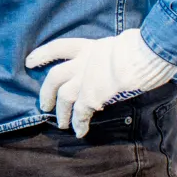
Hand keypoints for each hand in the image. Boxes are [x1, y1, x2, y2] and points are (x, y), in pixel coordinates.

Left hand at [25, 29, 176, 137]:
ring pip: (63, 97)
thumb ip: (110, 55)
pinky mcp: (92, 95)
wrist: (146, 54)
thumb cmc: (142, 48)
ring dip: (61, 113)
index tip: (30, 61)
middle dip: (46, 93)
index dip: (43, 54)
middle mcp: (82, 62)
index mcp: (89, 47)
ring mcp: (85, 78)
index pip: (59, 47)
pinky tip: (80, 131)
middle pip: (54, 77)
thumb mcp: (121, 45)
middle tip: (44, 105)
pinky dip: (79, 123)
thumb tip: (115, 61)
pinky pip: (80, 113)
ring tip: (61, 124)